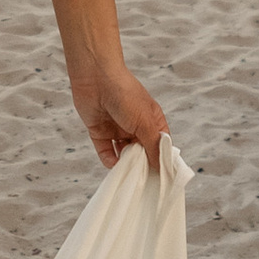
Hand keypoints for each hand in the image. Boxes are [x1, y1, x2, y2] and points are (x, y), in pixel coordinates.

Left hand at [73, 55, 167, 171]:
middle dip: (143, 165)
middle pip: (142, 152)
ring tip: (129, 175)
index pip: (161, 145)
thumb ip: (153, 146)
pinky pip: (106, 151)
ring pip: (124, 154)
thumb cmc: (125, 94)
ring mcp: (118, 129)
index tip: (163, 178)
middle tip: (144, 181)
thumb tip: (161, 167)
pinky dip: (109, 160)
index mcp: (152, 120)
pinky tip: (113, 165)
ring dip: (126, 164)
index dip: (162, 160)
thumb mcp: (145, 122)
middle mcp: (136, 126)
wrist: (95, 77)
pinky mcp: (100, 132)